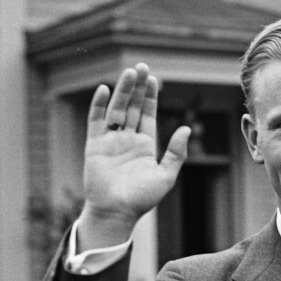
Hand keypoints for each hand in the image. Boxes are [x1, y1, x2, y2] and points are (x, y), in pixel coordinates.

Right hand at [79, 63, 189, 247]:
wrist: (116, 212)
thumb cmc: (142, 198)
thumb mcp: (165, 176)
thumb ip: (175, 153)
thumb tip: (186, 128)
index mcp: (144, 145)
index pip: (147, 115)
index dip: (150, 97)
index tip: (153, 79)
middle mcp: (127, 139)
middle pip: (132, 107)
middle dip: (137, 88)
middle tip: (141, 67)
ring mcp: (110, 141)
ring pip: (116, 110)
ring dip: (122, 91)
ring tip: (129, 72)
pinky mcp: (94, 145)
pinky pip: (96, 121)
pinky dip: (100, 105)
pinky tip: (105, 89)